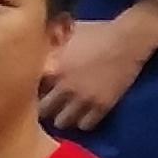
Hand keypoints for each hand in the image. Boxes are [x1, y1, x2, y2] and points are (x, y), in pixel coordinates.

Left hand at [38, 11, 157, 130]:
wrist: (130, 38)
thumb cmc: (97, 31)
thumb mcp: (66, 31)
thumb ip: (47, 42)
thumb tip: (32, 44)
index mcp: (51, 67)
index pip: (28, 90)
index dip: (30, 90)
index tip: (36, 89)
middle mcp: (63, 87)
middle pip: (42, 111)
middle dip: (45, 108)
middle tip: (51, 104)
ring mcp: (83, 98)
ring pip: (61, 123)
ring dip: (63, 117)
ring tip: (67, 111)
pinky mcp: (102, 106)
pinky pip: (85, 126)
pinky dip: (83, 122)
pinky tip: (85, 113)